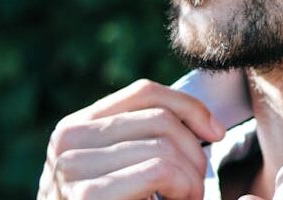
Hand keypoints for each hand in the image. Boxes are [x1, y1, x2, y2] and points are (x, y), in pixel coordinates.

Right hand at [37, 78, 224, 199]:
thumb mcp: (121, 169)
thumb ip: (143, 139)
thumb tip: (208, 125)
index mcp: (76, 126)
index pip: (144, 92)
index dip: (189, 107)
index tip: (216, 133)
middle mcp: (67, 140)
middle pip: (160, 119)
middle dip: (194, 150)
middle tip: (197, 185)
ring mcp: (72, 167)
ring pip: (165, 146)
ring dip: (192, 177)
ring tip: (190, 198)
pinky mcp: (87, 195)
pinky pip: (160, 170)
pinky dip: (184, 187)